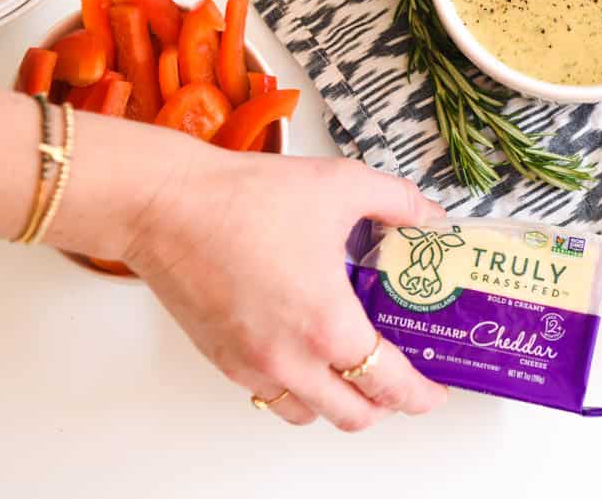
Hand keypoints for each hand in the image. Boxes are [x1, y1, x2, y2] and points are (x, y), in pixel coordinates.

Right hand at [123, 150, 448, 428]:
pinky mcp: (221, 359)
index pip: (389, 385)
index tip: (435, 389)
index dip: (420, 394)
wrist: (166, 205)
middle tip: (402, 381)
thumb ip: (398, 202)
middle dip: (386, 405)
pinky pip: (268, 395)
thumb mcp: (342, 185)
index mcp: (328, 325)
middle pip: (352, 416)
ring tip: (353, 370)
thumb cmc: (244, 198)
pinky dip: (296, 388)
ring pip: (308, 413)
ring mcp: (252, 365)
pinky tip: (304, 353)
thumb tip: (428, 216)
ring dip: (338, 402)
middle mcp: (290, 359)